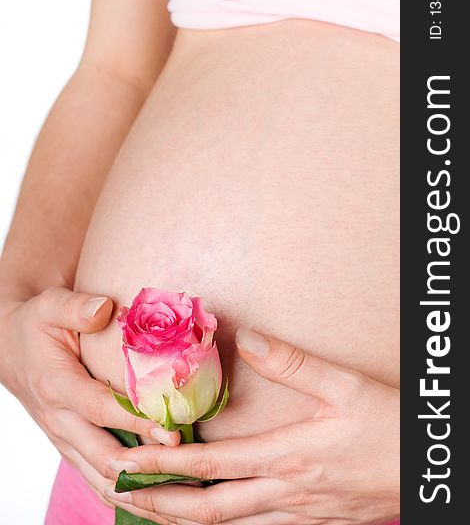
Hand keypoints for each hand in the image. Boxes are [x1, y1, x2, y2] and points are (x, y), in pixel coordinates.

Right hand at [0, 287, 178, 505]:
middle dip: (146, 466)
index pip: (99, 410)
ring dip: (141, 492)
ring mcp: (66, 440)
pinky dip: (131, 495)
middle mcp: (60, 421)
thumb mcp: (50, 306)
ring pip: (102, 480)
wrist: (12, 349)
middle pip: (103, 457)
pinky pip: (100, 481)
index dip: (135, 422)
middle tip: (189, 470)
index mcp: (57, 386)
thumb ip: (76, 308)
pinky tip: (163, 504)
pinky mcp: (73, 448)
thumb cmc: (38, 326)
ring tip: (184, 501)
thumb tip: (104, 308)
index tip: (172, 431)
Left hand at [109, 328, 398, 524]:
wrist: (426, 469)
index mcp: (288, 457)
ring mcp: (298, 511)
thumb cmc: (388, 425)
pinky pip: (255, 524)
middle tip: (120, 493)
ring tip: (151, 506)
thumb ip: (292, 362)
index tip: (129, 461)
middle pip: (209, 510)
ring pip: (229, 523)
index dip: (166, 465)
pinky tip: (211, 509)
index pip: (212, 466)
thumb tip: (247, 337)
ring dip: (185, 516)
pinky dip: (222, 519)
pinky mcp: (313, 517)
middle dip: (160, 505)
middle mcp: (285, 491)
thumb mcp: (344, 385)